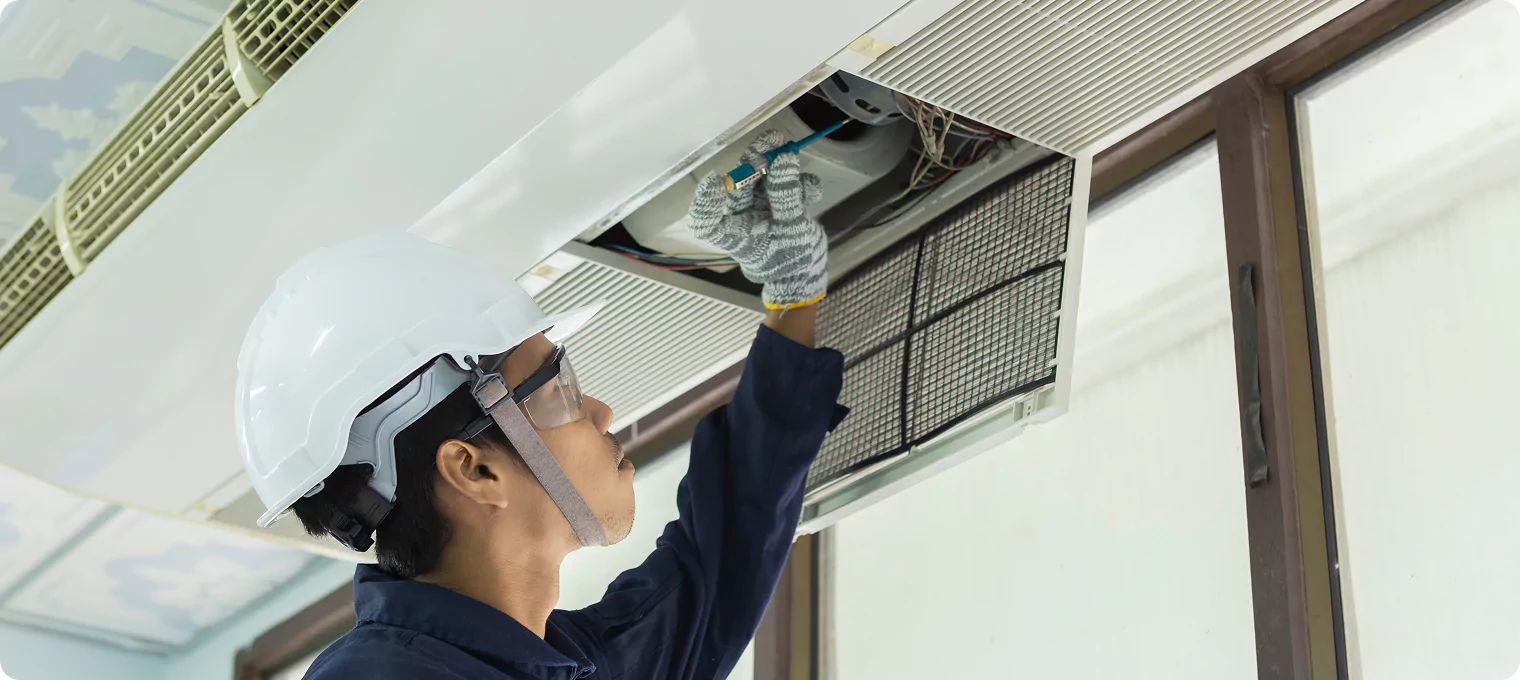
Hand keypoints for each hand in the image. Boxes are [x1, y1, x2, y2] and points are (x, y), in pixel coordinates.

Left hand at [689, 131, 827, 309]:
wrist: (808, 274)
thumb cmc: (791, 261)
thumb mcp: (792, 232)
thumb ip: (786, 197)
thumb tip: (783, 157)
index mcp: (735, 235)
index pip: (708, 222)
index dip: (706, 203)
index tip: (714, 180)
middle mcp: (743, 218)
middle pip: (740, 184)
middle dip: (755, 160)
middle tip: (773, 141)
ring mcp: (761, 208)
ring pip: (763, 179)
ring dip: (778, 163)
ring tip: (792, 151)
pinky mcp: (780, 203)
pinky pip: (787, 187)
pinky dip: (801, 183)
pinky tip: (812, 191)